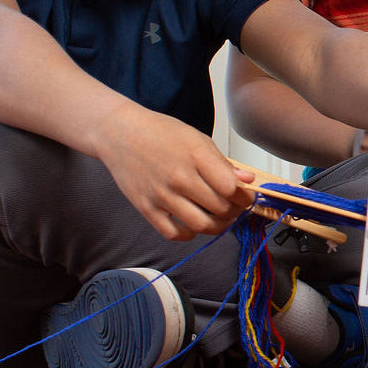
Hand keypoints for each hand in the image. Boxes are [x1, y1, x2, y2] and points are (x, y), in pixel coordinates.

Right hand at [98, 108, 254, 239]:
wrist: (119, 133)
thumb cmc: (160, 133)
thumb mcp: (197, 139)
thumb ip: (222, 163)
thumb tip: (248, 180)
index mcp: (196, 156)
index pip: (231, 188)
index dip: (245, 196)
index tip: (246, 196)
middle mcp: (179, 178)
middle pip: (220, 209)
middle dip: (235, 211)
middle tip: (235, 207)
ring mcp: (161, 195)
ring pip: (201, 225)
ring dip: (217, 226)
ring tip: (220, 217)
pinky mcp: (146, 208)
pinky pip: (174, 234)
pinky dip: (189, 234)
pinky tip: (193, 224)